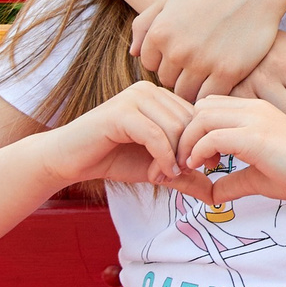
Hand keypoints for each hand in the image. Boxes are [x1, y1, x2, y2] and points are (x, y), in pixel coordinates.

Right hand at [46, 80, 200, 187]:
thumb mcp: (157, 168)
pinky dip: (162, 158)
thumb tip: (215, 196)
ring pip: (176, 129)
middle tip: (175, 177)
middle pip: (190, 123)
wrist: (69, 160)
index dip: (201, 146)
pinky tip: (157, 175)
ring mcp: (134, 97)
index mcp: (161, 96)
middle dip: (188, 155)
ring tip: (162, 176)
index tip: (194, 171)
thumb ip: (186, 177)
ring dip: (174, 159)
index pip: (198, 117)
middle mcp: (149, 90)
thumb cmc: (113, 159)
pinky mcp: (121, 112)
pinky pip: (155, 136)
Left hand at [130, 0, 285, 100]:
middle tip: (199, 62)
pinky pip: (210, 96)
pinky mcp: (228, 71)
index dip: (166, 60)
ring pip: (186, 93)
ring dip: (195, 86)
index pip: (151, 65)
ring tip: (209, 73)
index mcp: (160, 32)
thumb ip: (145, 24)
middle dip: (180, 74)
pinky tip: (222, 79)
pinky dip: (213, 92)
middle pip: (167, 81)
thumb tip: (134, 54)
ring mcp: (203, 62)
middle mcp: (177, 50)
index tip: (183, 53)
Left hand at [176, 96, 285, 211]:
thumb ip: (234, 181)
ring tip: (192, 166)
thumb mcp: (259, 177)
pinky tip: (204, 168)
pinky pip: (212, 136)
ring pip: (201, 117)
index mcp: (257, 111)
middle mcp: (254, 108)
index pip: (210, 105)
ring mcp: (256, 119)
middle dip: (185, 134)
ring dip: (188, 143)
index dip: (195, 130)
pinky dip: (198, 152)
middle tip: (190, 163)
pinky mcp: (256, 137)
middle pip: (200, 106)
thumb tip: (212, 196)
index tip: (198, 159)